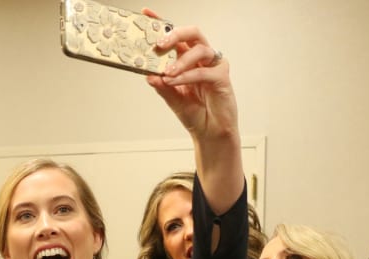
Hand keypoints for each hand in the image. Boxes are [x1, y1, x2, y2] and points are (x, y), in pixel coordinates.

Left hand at [142, 13, 237, 142]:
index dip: (162, 24)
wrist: (209, 134)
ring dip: (181, 60)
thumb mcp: (172, 99)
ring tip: (167, 72)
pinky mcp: (222, 78)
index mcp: (187, 59)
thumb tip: (148, 74)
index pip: (175, 37)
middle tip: (159, 43)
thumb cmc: (194, 114)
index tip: (146, 14)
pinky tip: (175, 82)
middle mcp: (201, 59)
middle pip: (192, 33)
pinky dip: (187, 76)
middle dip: (175, 33)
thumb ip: (161, 86)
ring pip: (200, 49)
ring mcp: (213, 66)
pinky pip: (203, 72)